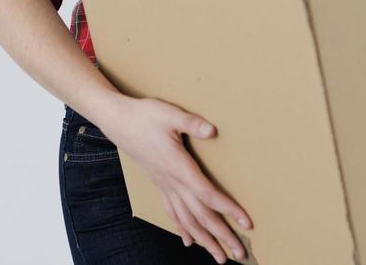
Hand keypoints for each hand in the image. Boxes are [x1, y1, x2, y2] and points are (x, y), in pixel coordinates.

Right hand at [108, 96, 251, 262]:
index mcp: (179, 167)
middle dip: (221, 236)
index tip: (246, 223)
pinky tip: (190, 242)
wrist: (119, 121)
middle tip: (239, 254)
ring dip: (205, 240)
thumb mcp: (170, 114)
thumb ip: (192, 123)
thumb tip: (212, 130)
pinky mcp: (159, 184)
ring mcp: (165, 186)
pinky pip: (173, 213)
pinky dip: (183, 229)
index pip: (208, 195)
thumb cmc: (146, 116)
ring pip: (187, 221)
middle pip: (201, 216)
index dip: (228, 210)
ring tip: (220, 257)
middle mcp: (172, 183)